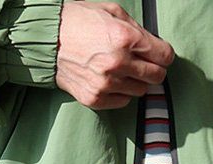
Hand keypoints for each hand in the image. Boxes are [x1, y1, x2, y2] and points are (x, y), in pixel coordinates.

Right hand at [55, 1, 174, 109]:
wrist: (48, 41)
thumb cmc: (79, 22)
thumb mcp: (112, 13)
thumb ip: (137, 30)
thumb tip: (155, 47)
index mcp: (125, 38)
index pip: (164, 56)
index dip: (164, 55)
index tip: (159, 55)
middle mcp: (117, 63)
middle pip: (156, 76)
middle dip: (153, 69)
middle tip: (143, 65)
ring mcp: (105, 84)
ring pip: (140, 91)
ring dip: (136, 82)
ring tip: (123, 72)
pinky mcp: (94, 99)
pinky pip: (123, 102)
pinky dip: (121, 93)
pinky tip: (111, 81)